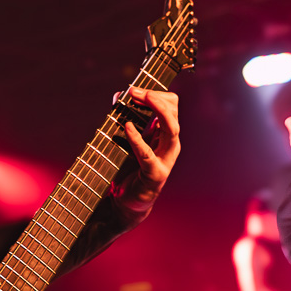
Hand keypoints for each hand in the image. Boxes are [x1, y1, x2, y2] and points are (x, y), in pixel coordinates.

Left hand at [111, 87, 180, 216]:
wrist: (126, 202)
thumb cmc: (128, 169)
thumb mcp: (126, 139)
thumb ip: (124, 116)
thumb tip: (117, 95)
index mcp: (166, 134)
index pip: (171, 106)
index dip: (155, 93)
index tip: (134, 88)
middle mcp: (170, 145)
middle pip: (174, 113)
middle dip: (155, 97)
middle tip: (134, 91)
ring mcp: (165, 159)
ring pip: (172, 129)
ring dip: (157, 110)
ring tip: (140, 99)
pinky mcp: (154, 174)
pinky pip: (148, 153)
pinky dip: (137, 138)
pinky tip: (127, 127)